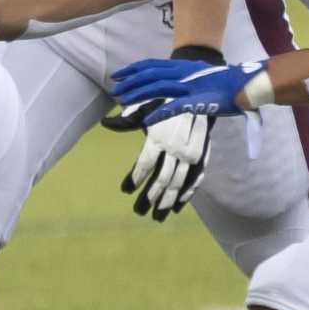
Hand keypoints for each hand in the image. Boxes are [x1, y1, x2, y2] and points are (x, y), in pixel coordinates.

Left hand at [101, 101, 209, 220]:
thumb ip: (127, 118)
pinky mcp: (203, 155)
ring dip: (168, 202)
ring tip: (157, 216)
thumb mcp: (146, 105)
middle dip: (149, 198)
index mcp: (159, 137)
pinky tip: (178, 206)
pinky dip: (187, 194)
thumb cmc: (166, 100)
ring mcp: (191, 154)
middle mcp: (176, 148)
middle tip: (138, 212)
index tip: (125, 189)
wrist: (198, 93)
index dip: (133, 179)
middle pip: (161, 180)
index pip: (144, 165)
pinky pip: (196, 179)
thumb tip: (105, 122)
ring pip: (178, 183)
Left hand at [110, 56, 264, 121]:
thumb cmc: (225, 83)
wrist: (245, 84)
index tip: (118, 75)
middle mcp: (182, 73)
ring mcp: (188, 86)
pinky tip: (145, 120)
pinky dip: (158, 113)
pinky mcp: (196, 101)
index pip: (152, 64)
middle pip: (150, 75)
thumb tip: (174, 89)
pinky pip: (172, 107)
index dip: (133, 69)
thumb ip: (186, 81)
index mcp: (183, 66)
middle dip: (130, 82)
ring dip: (137, 94)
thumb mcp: (200, 78)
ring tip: (122, 102)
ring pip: (156, 87)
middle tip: (114, 89)